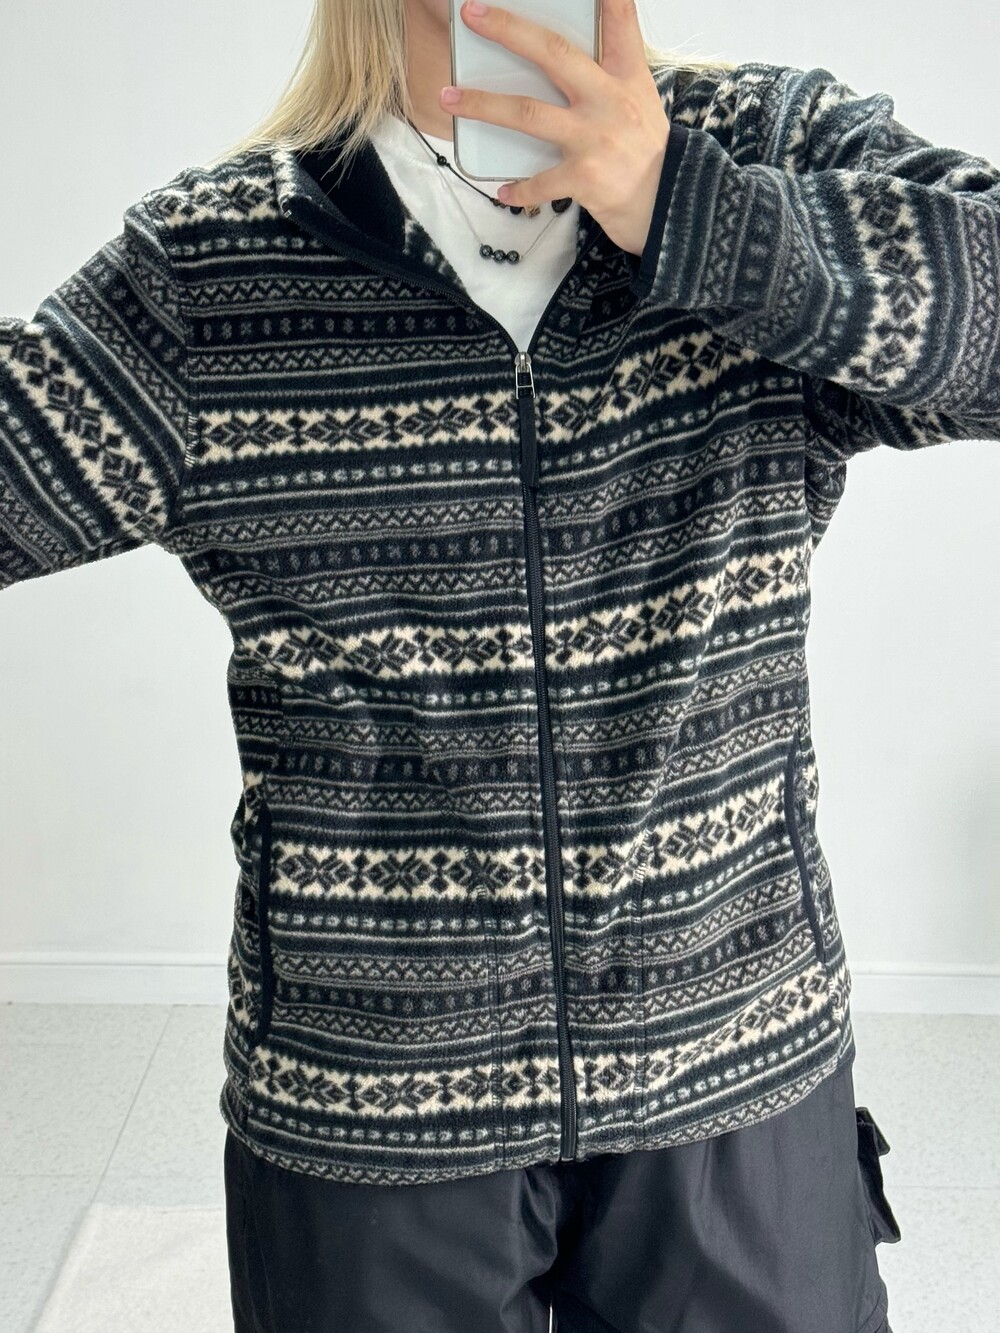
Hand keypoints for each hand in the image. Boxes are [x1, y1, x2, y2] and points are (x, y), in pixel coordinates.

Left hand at [440, 0, 670, 257]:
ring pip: (528, 114)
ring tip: (450, 98)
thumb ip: (610, 74)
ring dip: (483, 105)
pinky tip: (502, 190)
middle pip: (553, 54)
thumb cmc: (647, 154)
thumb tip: (562, 59)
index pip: (618, 21)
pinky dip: (519, 189)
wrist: (671, 207)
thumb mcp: (640, 102)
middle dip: (510, 31)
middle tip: (474, 14)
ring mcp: (595, 138)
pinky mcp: (586, 178)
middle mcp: (610, 101)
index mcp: (626, 77)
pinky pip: (540, 182)